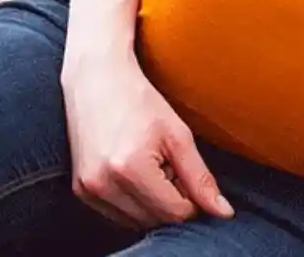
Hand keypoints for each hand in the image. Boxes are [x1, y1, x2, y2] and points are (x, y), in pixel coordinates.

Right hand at [61, 53, 233, 229]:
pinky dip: (133, 203)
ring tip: (153, 167)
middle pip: (155, 220)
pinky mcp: (80, 191)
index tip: (189, 175)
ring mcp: (87, 190)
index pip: (175, 212)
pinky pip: (116, 215)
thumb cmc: (140, 100)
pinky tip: (135, 173)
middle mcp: (103, 184)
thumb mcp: (178, 135)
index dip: (192, 199)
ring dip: (152, 204)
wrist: (96, 80)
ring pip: (136, 222)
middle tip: (171, 167)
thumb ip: (200, 177)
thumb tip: (224, 213)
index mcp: (131, 169)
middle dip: (172, 201)